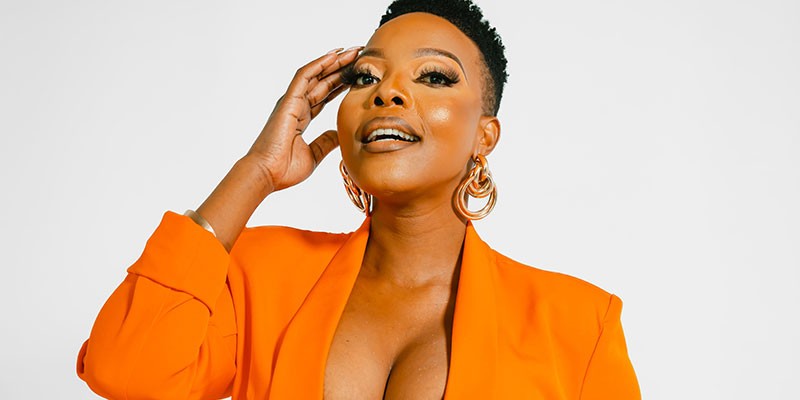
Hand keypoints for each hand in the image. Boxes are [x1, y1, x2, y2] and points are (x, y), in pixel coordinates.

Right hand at [246, 47, 360, 190]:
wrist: (267, 174)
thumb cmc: (284, 169)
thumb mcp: (313, 155)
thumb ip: (325, 142)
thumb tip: (337, 133)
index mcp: (301, 118)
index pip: (325, 95)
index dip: (341, 83)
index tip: (358, 75)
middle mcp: (296, 106)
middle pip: (323, 81)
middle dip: (342, 68)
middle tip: (361, 55)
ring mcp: (291, 101)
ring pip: (316, 74)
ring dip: (334, 61)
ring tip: (353, 51)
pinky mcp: (288, 101)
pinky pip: (304, 76)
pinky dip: (319, 64)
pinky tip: (334, 55)